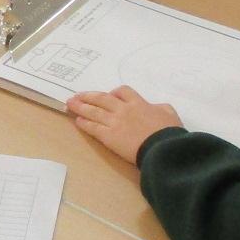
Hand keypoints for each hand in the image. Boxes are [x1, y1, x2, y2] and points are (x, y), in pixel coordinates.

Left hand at [66, 85, 183, 164]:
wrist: (162, 148)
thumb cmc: (168, 132)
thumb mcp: (169, 113)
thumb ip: (159, 107)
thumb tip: (155, 107)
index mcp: (138, 103)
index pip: (122, 92)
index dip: (113, 93)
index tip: (108, 95)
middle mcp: (123, 110)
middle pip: (101, 99)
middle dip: (88, 96)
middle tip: (76, 96)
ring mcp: (114, 123)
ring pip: (94, 111)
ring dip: (80, 107)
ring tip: (70, 104)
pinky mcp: (109, 137)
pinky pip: (93, 127)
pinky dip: (84, 123)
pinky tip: (78, 121)